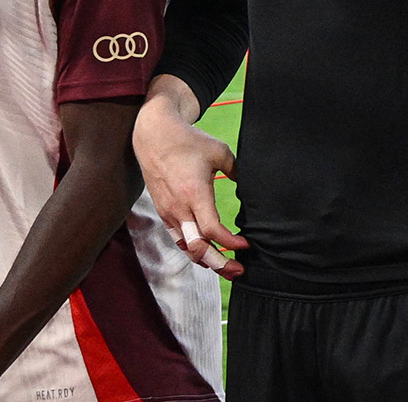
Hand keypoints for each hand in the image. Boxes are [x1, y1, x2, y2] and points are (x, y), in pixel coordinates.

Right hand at [132, 99, 245, 278]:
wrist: (154, 136)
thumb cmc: (188, 142)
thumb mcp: (219, 152)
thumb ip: (237, 171)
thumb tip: (253, 186)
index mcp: (194, 194)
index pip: (212, 230)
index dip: (230, 243)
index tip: (247, 244)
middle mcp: (179, 208)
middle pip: (197, 248)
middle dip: (218, 264)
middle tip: (238, 271)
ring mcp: (169, 212)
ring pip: (186, 247)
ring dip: (205, 261)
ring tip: (226, 267)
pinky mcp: (164, 212)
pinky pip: (178, 239)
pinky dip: (192, 250)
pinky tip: (206, 254)